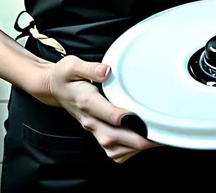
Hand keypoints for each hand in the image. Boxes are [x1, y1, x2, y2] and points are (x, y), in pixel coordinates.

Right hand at [39, 55, 157, 162]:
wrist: (53, 88)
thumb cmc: (65, 75)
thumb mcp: (72, 65)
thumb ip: (91, 68)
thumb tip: (108, 71)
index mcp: (86, 102)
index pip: (109, 116)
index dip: (128, 120)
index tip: (146, 119)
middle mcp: (90, 120)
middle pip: (115, 138)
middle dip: (139, 139)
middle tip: (162, 134)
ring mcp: (93, 129)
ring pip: (114, 149)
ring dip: (135, 147)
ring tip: (156, 139)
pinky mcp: (96, 133)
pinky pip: (113, 151)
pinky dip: (128, 151)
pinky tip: (140, 141)